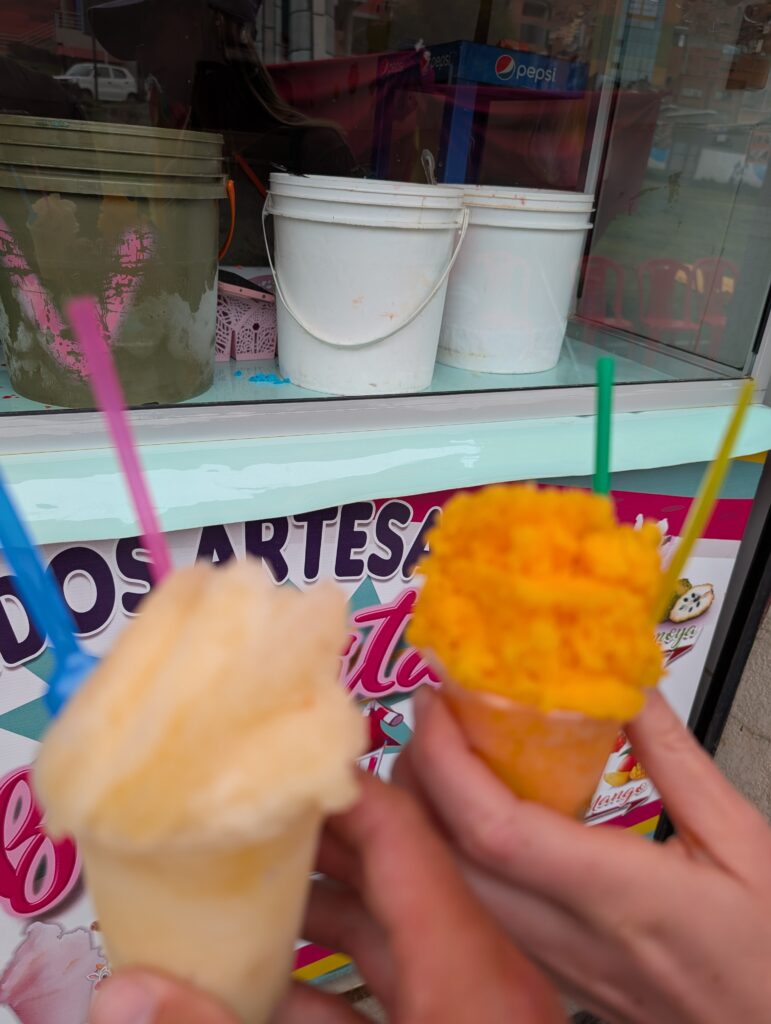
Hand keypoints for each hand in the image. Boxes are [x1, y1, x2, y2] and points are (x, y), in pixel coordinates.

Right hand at [89, 775, 562, 1023]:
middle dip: (309, 841)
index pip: (402, 829)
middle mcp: (474, 977)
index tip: (273, 762)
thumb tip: (126, 992)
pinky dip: (322, 983)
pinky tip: (259, 984)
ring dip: (311, 909)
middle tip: (236, 812)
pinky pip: (380, 996)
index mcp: (467, 967)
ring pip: (381, 931)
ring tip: (236, 881)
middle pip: (387, 872)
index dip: (338, 783)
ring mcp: (464, 1014)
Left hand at [395, 687, 770, 1023]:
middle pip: (447, 858)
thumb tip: (624, 687)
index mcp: (616, 894)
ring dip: (427, 813)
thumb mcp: (739, 838)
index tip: (437, 698)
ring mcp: (550, 961)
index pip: (494, 829)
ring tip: (441, 746)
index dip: (446, 760)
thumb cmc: (770, 950)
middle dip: (417, 777)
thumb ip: (675, 756)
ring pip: (451, 888)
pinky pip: (476, 907)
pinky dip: (451, 850)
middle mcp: (566, 934)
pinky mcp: (549, 970)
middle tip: (430, 711)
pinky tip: (468, 810)